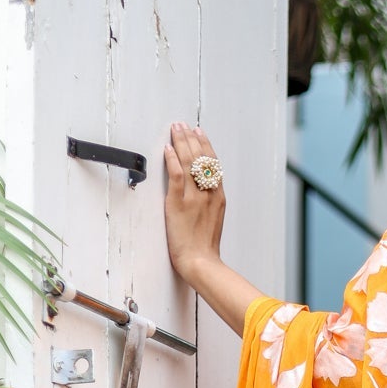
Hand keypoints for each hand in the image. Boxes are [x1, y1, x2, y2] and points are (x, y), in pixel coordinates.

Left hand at [163, 122, 224, 284]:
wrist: (201, 262)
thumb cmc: (205, 249)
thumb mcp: (213, 222)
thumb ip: (208, 205)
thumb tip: (201, 193)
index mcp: (218, 198)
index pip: (214, 165)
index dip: (206, 146)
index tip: (199, 133)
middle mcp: (209, 194)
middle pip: (202, 159)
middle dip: (192, 138)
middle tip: (184, 125)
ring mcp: (194, 198)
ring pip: (190, 162)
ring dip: (182, 142)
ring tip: (175, 129)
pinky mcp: (179, 203)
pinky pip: (176, 175)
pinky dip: (172, 160)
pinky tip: (168, 149)